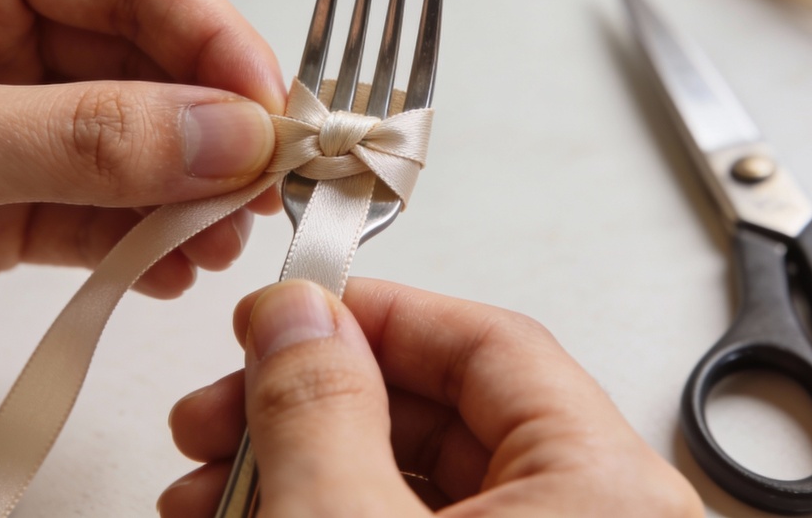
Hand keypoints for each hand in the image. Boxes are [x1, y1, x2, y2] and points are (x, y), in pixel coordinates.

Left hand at [0, 0, 286, 398]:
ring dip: (185, 185)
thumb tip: (217, 134)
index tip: (271, 114)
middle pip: (144, 53)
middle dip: (209, 121)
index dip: (214, 41)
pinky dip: (141, 234)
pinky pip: (96, 201)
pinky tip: (167, 262)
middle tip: (263, 184)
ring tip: (217, 236)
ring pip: (132, 133)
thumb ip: (78, 139)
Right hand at [163, 278, 703, 516]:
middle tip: (225, 405)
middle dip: (310, 403)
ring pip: (414, 484)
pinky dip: (327, 513)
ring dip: (301, 467)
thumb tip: (296, 316)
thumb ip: (321, 409)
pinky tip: (247, 516)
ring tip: (205, 482)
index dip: (379, 314)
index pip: (492, 344)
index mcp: (607, 493)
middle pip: (445, 414)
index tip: (292, 313)